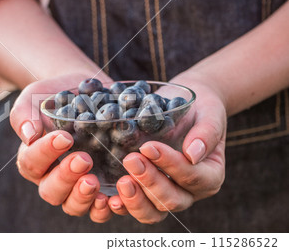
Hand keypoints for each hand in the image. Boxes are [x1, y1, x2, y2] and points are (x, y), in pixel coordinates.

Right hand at [10, 72, 113, 218]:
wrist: (85, 93)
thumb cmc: (55, 96)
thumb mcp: (34, 98)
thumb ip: (25, 115)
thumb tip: (28, 136)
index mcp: (33, 159)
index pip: (32, 163)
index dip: (46, 153)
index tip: (64, 137)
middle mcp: (52, 178)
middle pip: (51, 191)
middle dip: (66, 178)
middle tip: (84, 159)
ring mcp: (77, 186)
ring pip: (73, 205)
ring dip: (83, 198)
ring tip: (94, 181)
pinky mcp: (101, 188)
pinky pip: (99, 210)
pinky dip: (105, 209)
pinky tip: (114, 199)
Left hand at [106, 76, 226, 223]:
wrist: (182, 107)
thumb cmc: (198, 109)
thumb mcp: (208, 113)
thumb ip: (206, 132)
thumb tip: (193, 154)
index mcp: (209, 175)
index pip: (192, 177)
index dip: (170, 165)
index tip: (149, 147)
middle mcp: (189, 192)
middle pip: (171, 199)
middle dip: (150, 181)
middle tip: (131, 159)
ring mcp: (166, 196)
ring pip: (153, 212)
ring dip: (136, 199)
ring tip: (122, 181)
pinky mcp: (145, 194)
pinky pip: (136, 208)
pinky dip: (124, 206)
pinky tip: (110, 199)